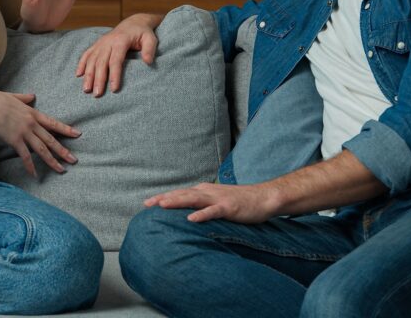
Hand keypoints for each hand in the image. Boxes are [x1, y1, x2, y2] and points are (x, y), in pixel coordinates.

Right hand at [0, 88, 80, 176]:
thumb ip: (25, 98)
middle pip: (51, 139)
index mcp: (33, 113)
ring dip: (52, 160)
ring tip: (61, 169)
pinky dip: (30, 166)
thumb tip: (32, 95)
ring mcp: (24, 132)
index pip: (53, 123)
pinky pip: (25, 156)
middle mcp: (32, 124)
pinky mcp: (15, 140)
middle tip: (74, 160)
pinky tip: (35, 174)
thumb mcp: (15, 96)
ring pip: (42, 149)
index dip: (66, 129)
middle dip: (63, 151)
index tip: (78, 134)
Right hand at [76, 13, 161, 96]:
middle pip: (101, 62)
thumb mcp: (151, 39)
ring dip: (88, 75)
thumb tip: (147, 62)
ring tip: (86, 90)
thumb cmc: (143, 33)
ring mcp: (101, 43)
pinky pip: (86, 54)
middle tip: (97, 94)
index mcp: (121, 40)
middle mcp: (108, 41)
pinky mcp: (97, 44)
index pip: (116, 60)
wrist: (133, 23)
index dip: (114, 75)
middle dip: (98, 79)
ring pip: (91, 60)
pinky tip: (78, 75)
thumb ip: (150, 49)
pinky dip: (82, 64)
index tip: (114, 89)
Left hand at [145, 182, 277, 223]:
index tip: (147, 203)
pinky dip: (202, 214)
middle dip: (164, 198)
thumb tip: (187, 213)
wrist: (264, 198)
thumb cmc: (240, 202)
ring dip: (177, 202)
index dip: (164, 197)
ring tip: (162, 206)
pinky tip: (192, 219)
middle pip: (182, 194)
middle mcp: (208, 192)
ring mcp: (218, 199)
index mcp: (204, 191)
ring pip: (194, 199)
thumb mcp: (217, 201)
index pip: (180, 193)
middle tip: (146, 204)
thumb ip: (203, 204)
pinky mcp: (229, 207)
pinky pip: (213, 211)